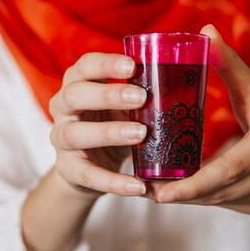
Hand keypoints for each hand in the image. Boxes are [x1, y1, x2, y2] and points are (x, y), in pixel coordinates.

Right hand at [49, 52, 147, 196]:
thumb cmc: (111, 122)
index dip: (105, 64)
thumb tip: (188, 89)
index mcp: (78, 83)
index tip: (133, 65)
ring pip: (75, 134)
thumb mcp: (123, 105)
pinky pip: (88, 175)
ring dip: (109, 133)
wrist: (89, 165)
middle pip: (74, 95)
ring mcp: (61, 138)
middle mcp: (63, 107)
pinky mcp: (68, 168)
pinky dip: (114, 182)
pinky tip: (138, 186)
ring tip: (140, 134)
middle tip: (141, 97)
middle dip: (107, 95)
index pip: (85, 66)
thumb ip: (142, 96)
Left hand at [152, 25, 249, 214]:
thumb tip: (205, 29)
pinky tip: (180, 193)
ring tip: (154, 192)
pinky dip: (202, 200)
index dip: (195, 183)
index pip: (231, 166)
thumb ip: (228, 63)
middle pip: (223, 189)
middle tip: (147, 192)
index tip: (160, 192)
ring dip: (188, 199)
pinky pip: (228, 205)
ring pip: (222, 201)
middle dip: (183, 194)